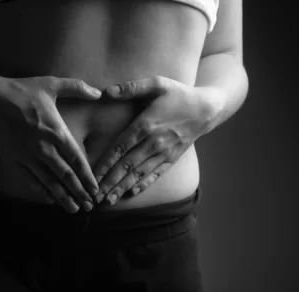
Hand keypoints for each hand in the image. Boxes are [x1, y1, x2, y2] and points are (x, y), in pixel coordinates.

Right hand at [0, 75, 101, 212]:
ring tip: (73, 209)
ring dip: (62, 197)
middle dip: (79, 193)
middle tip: (89, 206)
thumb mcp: (50, 84)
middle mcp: (44, 148)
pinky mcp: (13, 160)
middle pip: (66, 176)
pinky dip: (41, 190)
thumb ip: (77, 88)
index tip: (95, 190)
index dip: (87, 177)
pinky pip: (29, 180)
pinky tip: (49, 198)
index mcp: (56, 132)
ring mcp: (27, 156)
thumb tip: (99, 93)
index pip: (77, 160)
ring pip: (49, 182)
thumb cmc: (19, 91)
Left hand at [92, 76, 215, 204]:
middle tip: (95, 197)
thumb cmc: (178, 94)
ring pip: (139, 174)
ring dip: (122, 188)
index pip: (120, 148)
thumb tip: (106, 91)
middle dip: (110, 183)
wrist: (206, 109)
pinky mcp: (172, 159)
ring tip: (108, 200)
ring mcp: (164, 153)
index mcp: (146, 125)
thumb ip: (131, 87)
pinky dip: (143, 185)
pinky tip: (131, 194)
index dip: (105, 164)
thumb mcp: (157, 83)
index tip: (92, 176)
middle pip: (127, 166)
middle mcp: (154, 142)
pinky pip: (155, 175)